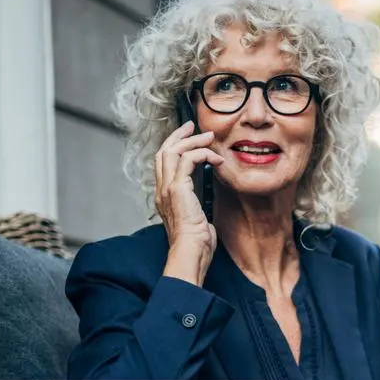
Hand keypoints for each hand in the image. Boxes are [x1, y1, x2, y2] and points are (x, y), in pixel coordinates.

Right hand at [154, 120, 223, 283]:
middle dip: (179, 136)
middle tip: (194, 127)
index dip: (175, 146)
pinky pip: (187, 160)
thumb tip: (206, 210)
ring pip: (172, 151)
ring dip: (193, 141)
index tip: (190, 138)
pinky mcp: (178, 189)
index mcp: (165, 196)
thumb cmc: (196, 245)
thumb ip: (198, 210)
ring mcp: (167, 188)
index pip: (164, 163)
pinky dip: (203, 154)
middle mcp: (162, 190)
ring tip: (209, 137)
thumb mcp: (198, 222)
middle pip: (163, 151)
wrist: (190, 253)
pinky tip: (217, 159)